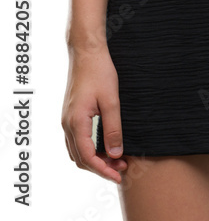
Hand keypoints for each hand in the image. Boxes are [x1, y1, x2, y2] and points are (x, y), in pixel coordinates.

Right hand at [61, 46, 127, 184]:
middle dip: (100, 167)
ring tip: (116, 158)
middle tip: (122, 167)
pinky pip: (76, 140)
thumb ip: (113, 129)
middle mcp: (67, 124)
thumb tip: (116, 154)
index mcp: (76, 122)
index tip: (119, 175)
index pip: (87, 157)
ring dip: (94, 159)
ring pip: (77, 151)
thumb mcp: (111, 101)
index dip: (103, 170)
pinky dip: (89, 149)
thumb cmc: (99, 72)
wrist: (86, 52)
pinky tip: (104, 146)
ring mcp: (67, 119)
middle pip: (80, 158)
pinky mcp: (71, 114)